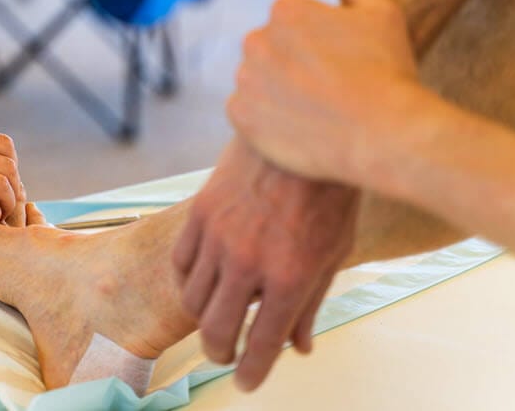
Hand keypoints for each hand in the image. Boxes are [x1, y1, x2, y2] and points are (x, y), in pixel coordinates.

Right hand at [172, 140, 359, 390]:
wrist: (301, 133)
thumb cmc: (326, 193)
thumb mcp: (333, 254)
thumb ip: (312, 304)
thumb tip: (300, 348)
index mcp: (289, 277)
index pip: (262, 344)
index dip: (253, 371)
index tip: (247, 382)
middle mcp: (248, 263)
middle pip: (216, 330)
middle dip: (220, 353)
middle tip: (226, 356)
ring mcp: (219, 237)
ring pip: (192, 299)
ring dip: (204, 317)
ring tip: (216, 316)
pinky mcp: (200, 213)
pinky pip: (181, 262)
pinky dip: (188, 279)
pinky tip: (202, 280)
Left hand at [228, 0, 418, 182]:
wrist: (385, 136)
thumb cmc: (388, 72)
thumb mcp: (381, 12)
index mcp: (285, 10)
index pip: (292, 25)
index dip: (320, 47)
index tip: (342, 66)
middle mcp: (256, 39)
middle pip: (270, 51)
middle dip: (293, 66)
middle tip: (329, 91)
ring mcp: (245, 78)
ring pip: (257, 81)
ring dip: (277, 92)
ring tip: (316, 111)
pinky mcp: (239, 114)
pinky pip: (247, 112)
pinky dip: (266, 119)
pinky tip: (298, 127)